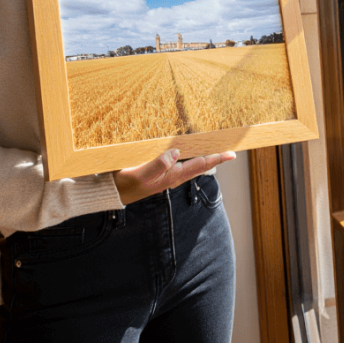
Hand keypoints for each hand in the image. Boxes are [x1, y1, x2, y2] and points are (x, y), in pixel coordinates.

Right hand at [113, 149, 235, 205]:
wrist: (111, 192)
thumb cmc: (125, 184)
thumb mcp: (141, 174)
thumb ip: (159, 164)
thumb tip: (177, 152)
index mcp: (172, 176)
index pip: (200, 165)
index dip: (216, 158)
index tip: (232, 154)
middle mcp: (173, 176)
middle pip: (200, 165)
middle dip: (214, 158)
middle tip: (228, 150)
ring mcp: (166, 175)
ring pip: (191, 164)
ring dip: (203, 157)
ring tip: (214, 149)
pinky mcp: (158, 172)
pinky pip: (180, 163)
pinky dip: (188, 155)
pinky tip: (187, 151)